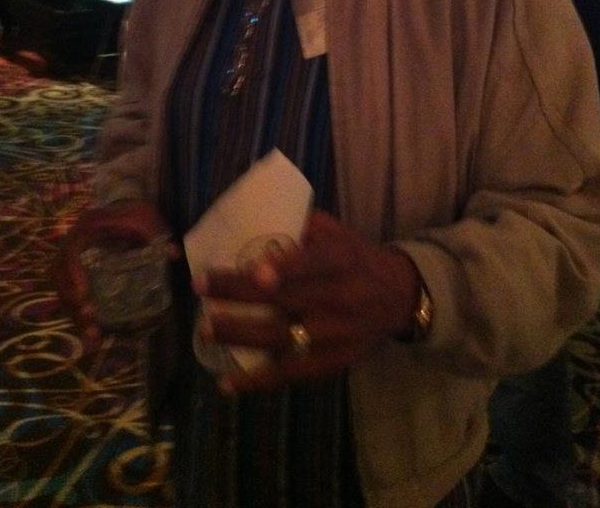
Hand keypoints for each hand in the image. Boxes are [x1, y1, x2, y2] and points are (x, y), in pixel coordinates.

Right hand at [54, 200, 179, 349]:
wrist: (126, 202)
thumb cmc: (136, 212)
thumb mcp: (148, 219)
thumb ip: (158, 236)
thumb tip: (174, 256)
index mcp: (87, 227)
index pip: (70, 250)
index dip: (72, 273)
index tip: (83, 296)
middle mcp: (73, 241)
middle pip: (58, 273)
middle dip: (70, 300)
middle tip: (89, 320)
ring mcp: (72, 256)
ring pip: (60, 286)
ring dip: (72, 311)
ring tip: (91, 336)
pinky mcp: (76, 269)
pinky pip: (68, 292)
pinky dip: (77, 312)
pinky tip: (92, 332)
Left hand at [194, 210, 419, 391]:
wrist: (399, 297)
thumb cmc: (355, 258)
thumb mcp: (338, 233)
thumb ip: (302, 225)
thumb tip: (250, 216)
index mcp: (342, 260)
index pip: (314, 263)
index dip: (287, 268)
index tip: (256, 272)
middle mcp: (340, 298)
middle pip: (286, 299)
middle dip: (239, 293)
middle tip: (200, 285)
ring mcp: (336, 335)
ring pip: (282, 338)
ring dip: (240, 335)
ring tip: (204, 328)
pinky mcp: (332, 363)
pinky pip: (291, 374)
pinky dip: (258, 381)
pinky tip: (226, 383)